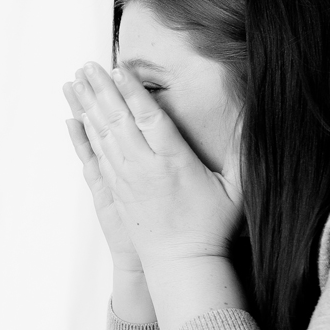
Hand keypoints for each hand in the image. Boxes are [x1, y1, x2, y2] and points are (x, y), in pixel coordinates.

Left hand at [69, 62, 241, 269]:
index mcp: (173, 161)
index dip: (133, 90)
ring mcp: (126, 179)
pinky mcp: (115, 190)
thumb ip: (242, 152)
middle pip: (118, 119)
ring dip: (88, 105)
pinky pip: (97, 155)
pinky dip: (87, 133)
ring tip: (77, 81)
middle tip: (88, 65)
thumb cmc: (212, 226)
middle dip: (101, 89)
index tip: (118, 68)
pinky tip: (78, 117)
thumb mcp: (237, 188)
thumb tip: (252, 118)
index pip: (149, 116)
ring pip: (102, 134)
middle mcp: (144, 167)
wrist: (181, 264)